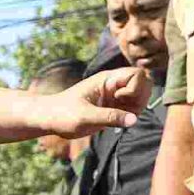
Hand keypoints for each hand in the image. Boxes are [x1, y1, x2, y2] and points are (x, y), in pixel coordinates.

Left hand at [35, 66, 149, 138]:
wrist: (49, 119)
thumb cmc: (63, 114)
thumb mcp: (85, 117)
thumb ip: (110, 117)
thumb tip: (134, 119)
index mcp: (106, 79)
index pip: (137, 74)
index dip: (136, 88)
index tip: (120, 99)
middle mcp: (113, 85)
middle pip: (144, 82)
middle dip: (140, 98)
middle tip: (125, 110)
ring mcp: (114, 95)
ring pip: (141, 95)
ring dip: (137, 107)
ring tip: (120, 116)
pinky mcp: (113, 106)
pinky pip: (133, 107)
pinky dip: (131, 114)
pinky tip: (117, 120)